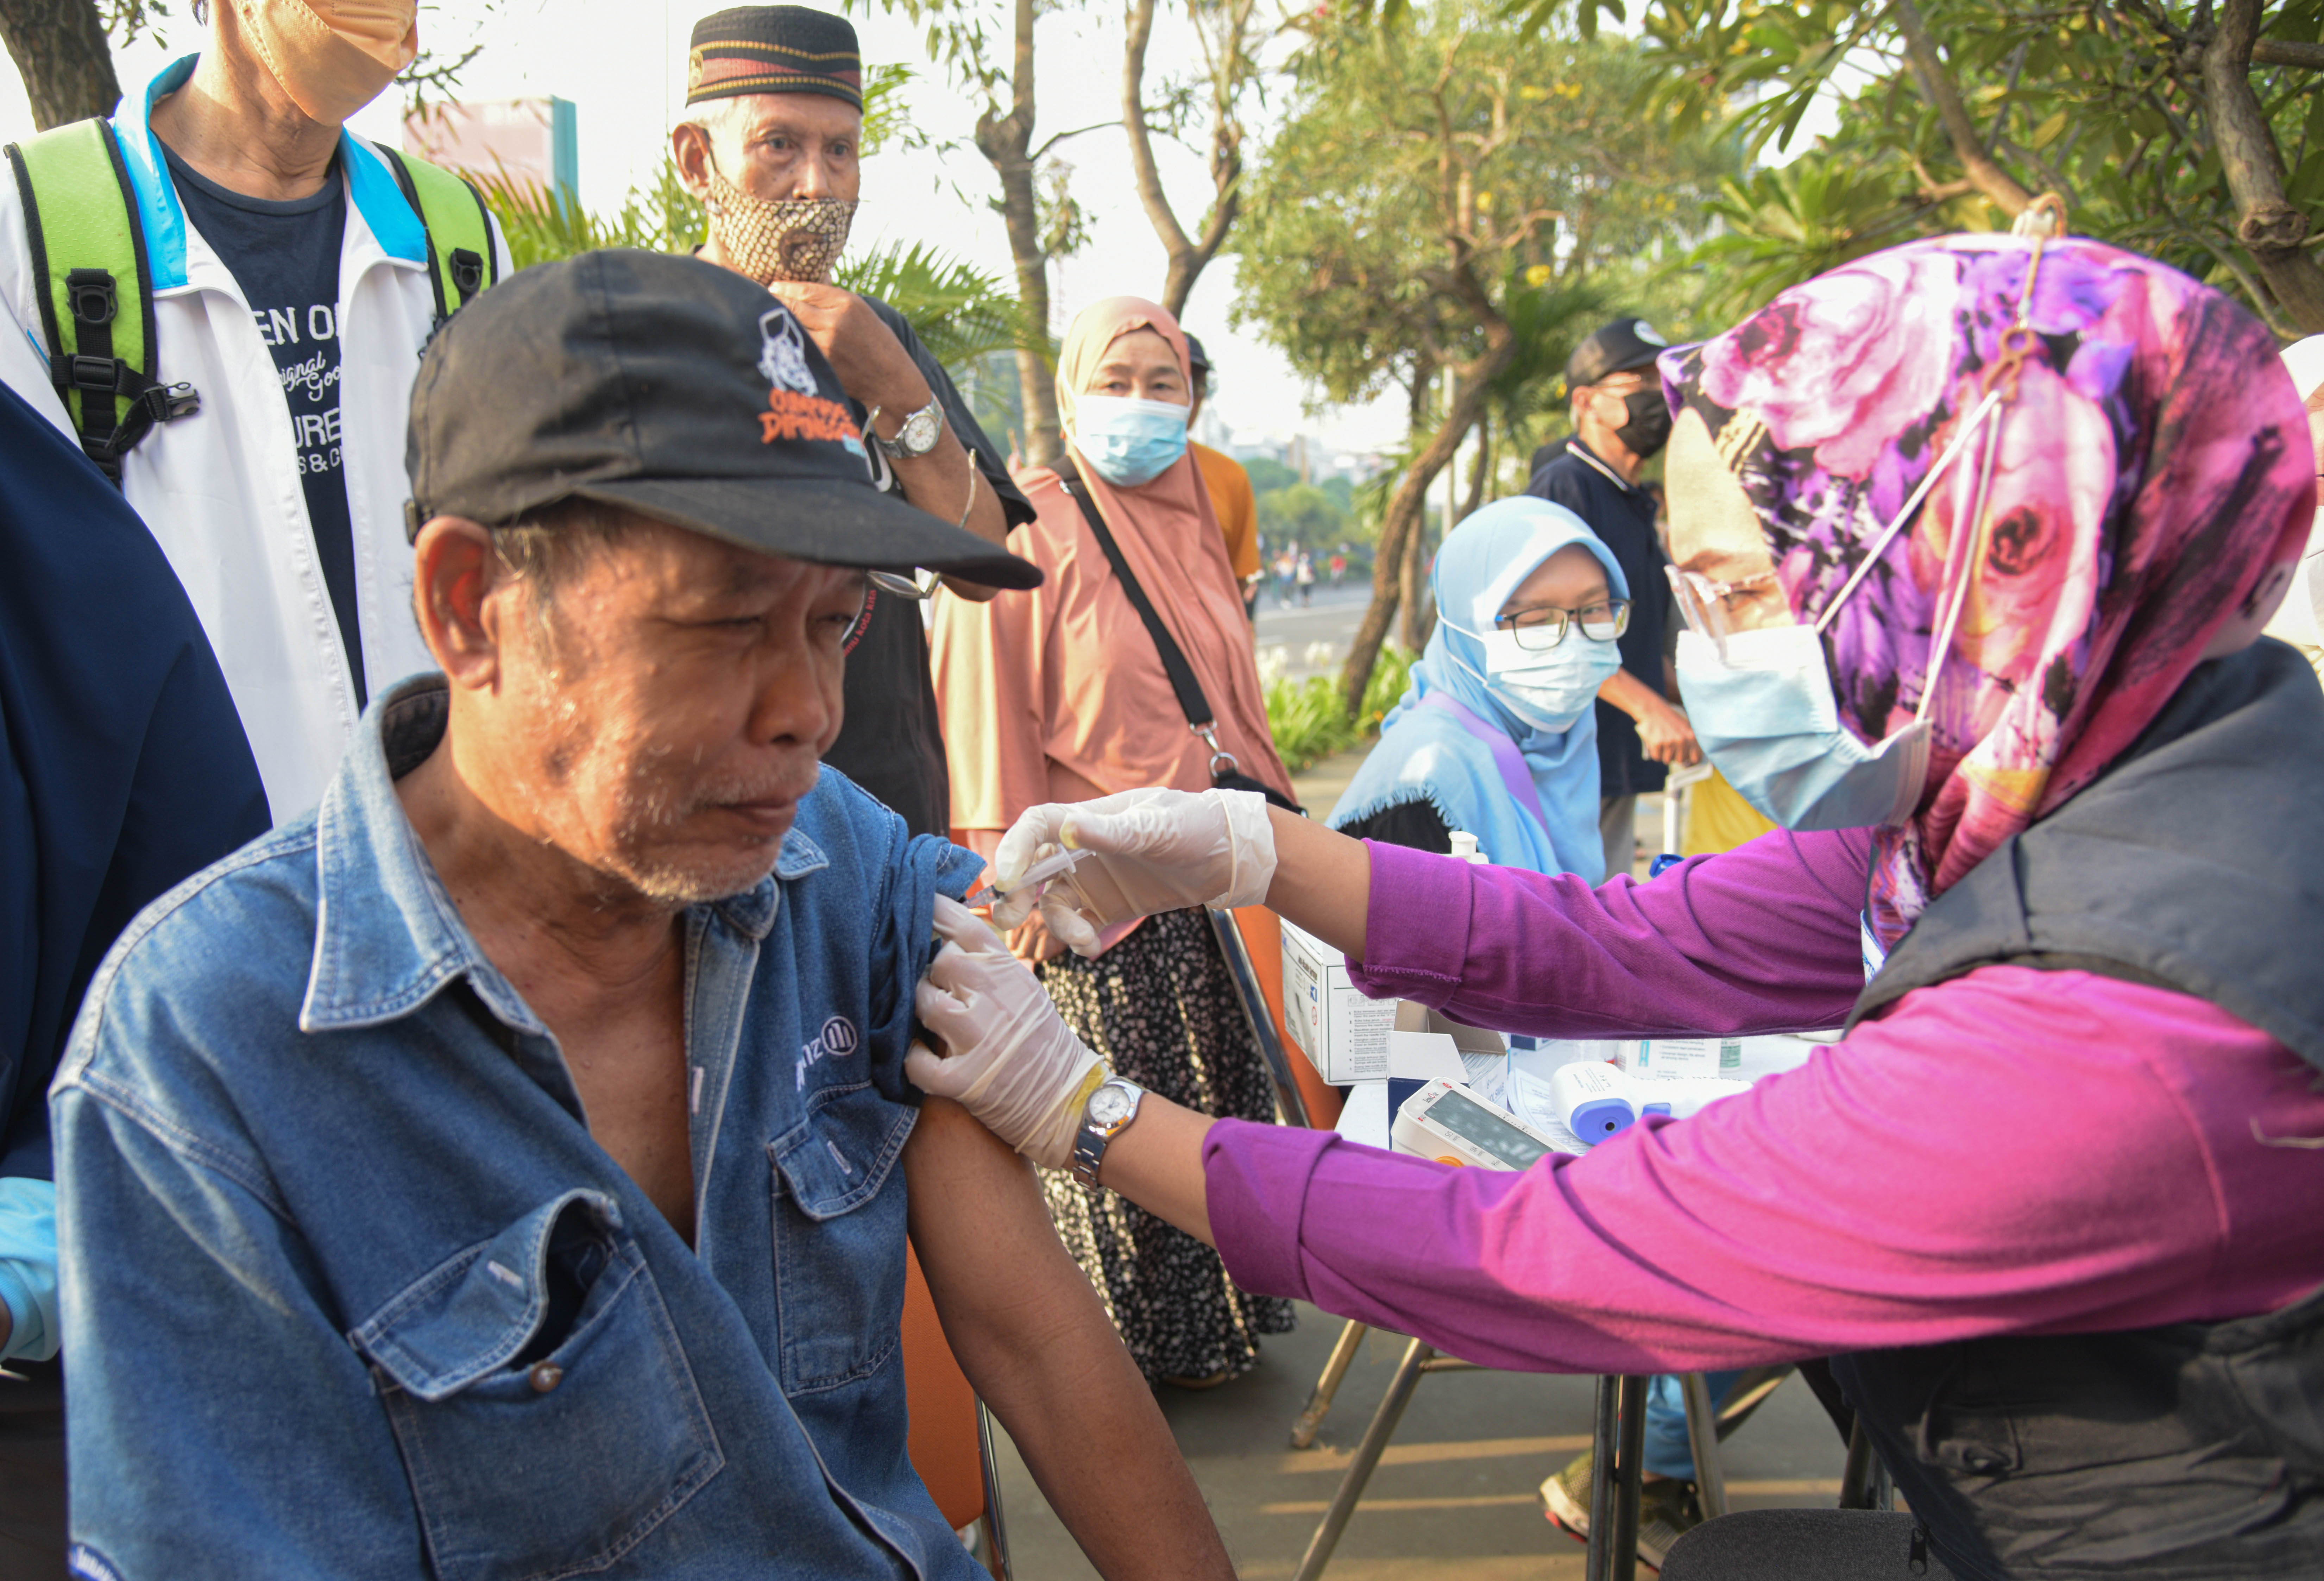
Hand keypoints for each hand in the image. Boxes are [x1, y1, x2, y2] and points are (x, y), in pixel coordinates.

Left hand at [764, 281, 933, 420]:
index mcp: (848, 303)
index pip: (804, 290)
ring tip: (770, 324)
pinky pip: (797, 350)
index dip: (784, 289)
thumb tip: (798, 293)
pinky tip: (783, 343)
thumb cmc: (879, 345)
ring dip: (778, 327)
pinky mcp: (822, 366)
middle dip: (775, 304)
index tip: (772, 289)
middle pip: (792, 307)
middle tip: (762, 304)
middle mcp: (835, 322)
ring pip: (790, 330)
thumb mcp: (862, 313)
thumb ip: (833, 303)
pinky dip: (788, 345)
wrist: (893, 382)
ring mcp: (827, 346)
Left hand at [908, 896, 1107, 1168]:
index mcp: (1010, 972)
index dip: (933, 911)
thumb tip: (941, 940)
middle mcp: (995, 997)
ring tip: (935, 1025)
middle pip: (938, 961)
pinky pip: (916, 1061)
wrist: (1069, 1101)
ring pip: (924, 1003)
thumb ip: (989, 965)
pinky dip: (914, 1060)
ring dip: (922, 1013)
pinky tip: (923, 1057)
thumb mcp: (1025, 990)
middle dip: (931, 974)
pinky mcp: (964, 1080)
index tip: (915, 906)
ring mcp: (979, 1038)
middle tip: (940, 992)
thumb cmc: (1041, 1042)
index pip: (963, 925)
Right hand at [989, 788, 1276, 956]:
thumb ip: (1112, 833)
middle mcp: (1082, 847)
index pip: (1037, 826)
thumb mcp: (1155, 827)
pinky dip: (1077, 936)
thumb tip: (1068, 828)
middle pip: (1033, 867)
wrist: (1226, 856)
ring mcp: (1093, 877)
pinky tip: (1092, 947)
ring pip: (1053, 901)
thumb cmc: (1193, 827)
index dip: (1014, 849)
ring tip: (1083, 939)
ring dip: (1058, 923)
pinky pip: (1078, 921)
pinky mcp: (1106, 903)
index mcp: (1088, 818)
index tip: (1005, 878)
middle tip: (1009, 917)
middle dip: (1017, 892)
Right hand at [1636, 697, 1702, 766]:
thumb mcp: (1685, 727)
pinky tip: (1655, 741)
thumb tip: (1690, 762)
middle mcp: (1682, 740)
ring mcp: (1669, 742)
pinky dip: (1655, 751)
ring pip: (1668, 760)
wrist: (1652, 710)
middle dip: (1675, 755)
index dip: (1690, 760)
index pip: (1696, 758)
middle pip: (1680, 760)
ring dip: (1664, 754)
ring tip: (1662, 741)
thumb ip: (1691, 743)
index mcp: (1692, 736)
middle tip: (1670, 744)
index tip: (1686, 758)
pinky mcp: (1657, 744)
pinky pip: (1657, 757)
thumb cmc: (1669, 720)